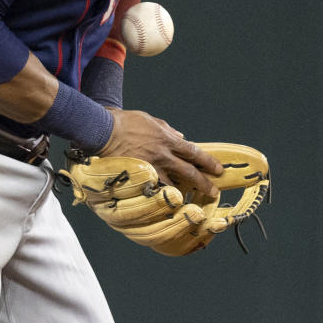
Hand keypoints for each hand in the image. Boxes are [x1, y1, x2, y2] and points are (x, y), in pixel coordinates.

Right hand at [96, 109, 222, 200]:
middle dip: (203, 182)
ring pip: (172, 184)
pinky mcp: (138, 176)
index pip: (194, 152)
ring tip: (190, 200)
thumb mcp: (151, 120)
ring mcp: (151, 167)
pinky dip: (161, 195)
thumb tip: (181, 136)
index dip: (208, 162)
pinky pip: (153, 188)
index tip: (218, 169)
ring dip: (182, 192)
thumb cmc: (125, 122)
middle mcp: (163, 155)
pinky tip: (166, 202)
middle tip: (214, 191)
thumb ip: (167, 129)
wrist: (104, 131)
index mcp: (168, 140)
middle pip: (188, 171)